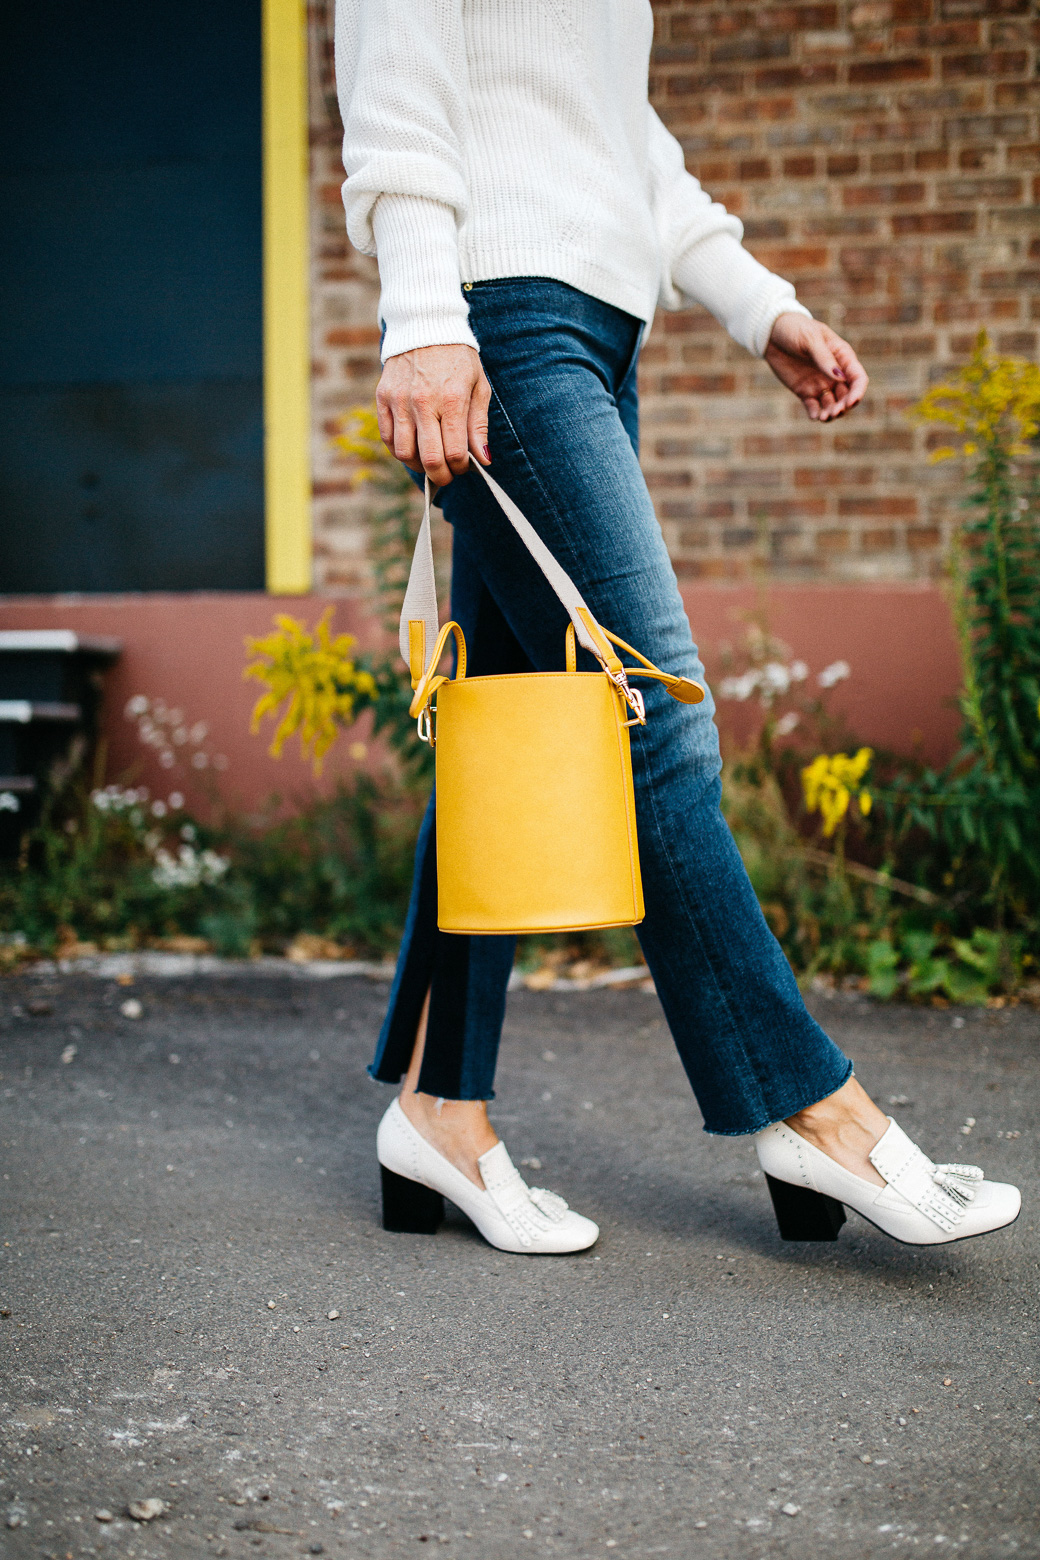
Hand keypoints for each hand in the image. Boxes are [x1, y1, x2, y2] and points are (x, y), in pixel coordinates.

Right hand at [376, 344, 491, 485]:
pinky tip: (412, 446)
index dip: (460, 468)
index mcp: (451, 399)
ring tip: (429, 461)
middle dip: (440, 476)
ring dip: (418, 465)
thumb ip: (478, 425)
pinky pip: (387, 437)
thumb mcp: (478, 386)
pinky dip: (399, 450)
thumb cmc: (457, 358)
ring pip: (403, 453)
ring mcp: (399, 400)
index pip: (454, 452)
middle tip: (446, 475)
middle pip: (429, 459)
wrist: (426, 324)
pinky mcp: (382, 397)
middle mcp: (423, 402)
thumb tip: (483, 460)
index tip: (464, 467)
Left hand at [765, 314, 867, 421]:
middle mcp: (835, 373)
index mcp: (842, 356)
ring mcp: (821, 383)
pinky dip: (816, 413)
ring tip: (823, 417)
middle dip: (843, 406)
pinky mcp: (805, 391)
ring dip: (831, 413)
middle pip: (847, 395)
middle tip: (834, 412)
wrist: (772, 333)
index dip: (858, 392)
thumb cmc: (795, 329)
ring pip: (832, 404)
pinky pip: (814, 407)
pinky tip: (814, 416)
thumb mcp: (810, 339)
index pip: (858, 378)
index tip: (851, 402)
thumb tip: (840, 378)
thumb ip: (824, 358)